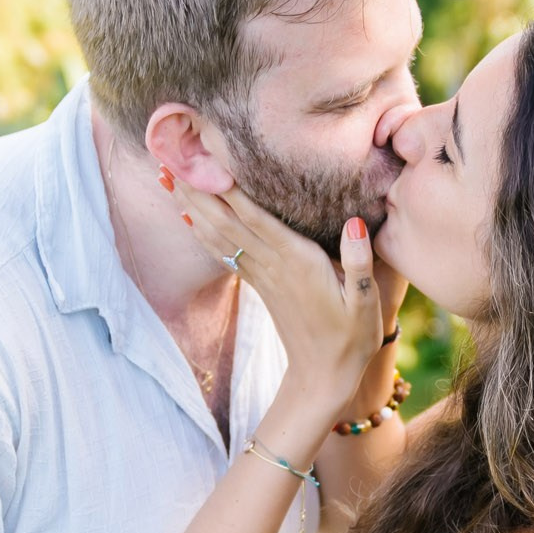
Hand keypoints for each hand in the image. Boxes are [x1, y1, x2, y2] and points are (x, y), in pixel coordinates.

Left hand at [176, 181, 384, 421]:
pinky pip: (223, 251)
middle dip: (197, 188)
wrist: (323, 376)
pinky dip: (201, 230)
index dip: (229, 188)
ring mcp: (262, 275)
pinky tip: (187, 214)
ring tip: (166, 176)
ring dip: (191, 204)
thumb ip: (359, 263)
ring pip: (218, 233)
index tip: (206, 157)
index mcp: (297, 262)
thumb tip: (354, 223)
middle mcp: (272, 264)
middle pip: (226, 220)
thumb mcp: (367, 303)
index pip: (256, 218)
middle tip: (167, 156)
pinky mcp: (259, 284)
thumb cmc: (352, 338)